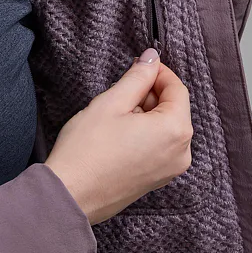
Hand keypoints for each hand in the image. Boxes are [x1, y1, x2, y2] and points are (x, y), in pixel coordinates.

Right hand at [44, 48, 192, 225]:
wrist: (70, 194)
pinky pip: (160, 146)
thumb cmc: (87, 149)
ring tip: (116, 117)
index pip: (177, 89)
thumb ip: (137, 77)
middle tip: (121, 92)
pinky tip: (119, 134)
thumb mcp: (112, 102)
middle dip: (150, 95)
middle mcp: (181, 152)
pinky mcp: (158, 180)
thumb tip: (152, 58)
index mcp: (175, 130)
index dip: (158, 72)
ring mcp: (170, 169)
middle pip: (174, 108)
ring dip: (146, 114)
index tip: (139, 65)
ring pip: (166, 127)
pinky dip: (145, 133)